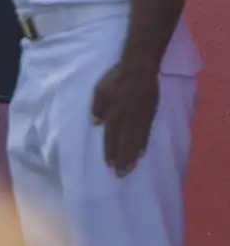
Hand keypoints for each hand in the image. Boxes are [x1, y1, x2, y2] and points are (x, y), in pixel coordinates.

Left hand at [92, 62, 159, 176]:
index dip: (110, 151)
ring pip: (136, 141)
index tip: (109, 165)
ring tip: (130, 169)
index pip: (110, 137)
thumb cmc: (115, 79)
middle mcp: (126, 120)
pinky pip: (146, 134)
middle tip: (121, 175)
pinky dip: (143, 145)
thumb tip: (95, 123)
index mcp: (113, 114)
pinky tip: (141, 153)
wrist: (139, 70)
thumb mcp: (99, 91)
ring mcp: (139, 119)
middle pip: (124, 143)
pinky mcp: (149, 116)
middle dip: (122, 159)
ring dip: (132, 156)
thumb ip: (97, 108)